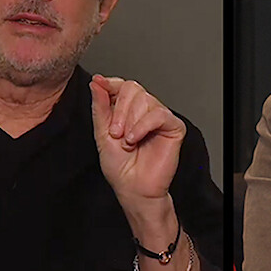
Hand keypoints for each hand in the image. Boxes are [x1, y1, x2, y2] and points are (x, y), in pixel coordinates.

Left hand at [88, 75, 184, 210]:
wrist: (133, 188)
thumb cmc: (119, 166)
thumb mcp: (101, 132)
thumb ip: (100, 106)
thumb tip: (96, 82)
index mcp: (127, 109)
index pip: (121, 85)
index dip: (110, 83)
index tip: (98, 83)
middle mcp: (144, 110)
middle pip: (132, 88)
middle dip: (119, 110)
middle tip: (115, 132)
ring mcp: (159, 117)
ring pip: (144, 99)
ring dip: (130, 122)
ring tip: (127, 141)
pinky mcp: (174, 126)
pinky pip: (158, 114)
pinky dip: (142, 126)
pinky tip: (135, 139)